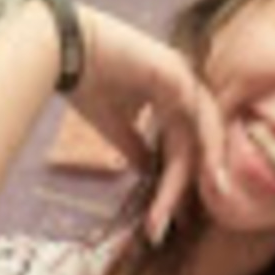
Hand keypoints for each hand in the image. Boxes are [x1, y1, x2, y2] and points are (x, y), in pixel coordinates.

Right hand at [69, 5, 224, 243]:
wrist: (65, 51)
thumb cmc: (87, 82)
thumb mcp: (116, 127)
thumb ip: (136, 148)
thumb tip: (147, 172)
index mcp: (169, 99)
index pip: (179, 147)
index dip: (173, 184)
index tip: (162, 220)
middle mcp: (181, 89)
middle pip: (192, 145)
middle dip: (183, 187)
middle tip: (174, 223)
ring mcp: (182, 79)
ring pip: (201, 133)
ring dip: (203, 170)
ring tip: (203, 205)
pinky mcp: (176, 74)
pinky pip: (198, 115)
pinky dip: (206, 145)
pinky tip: (209, 175)